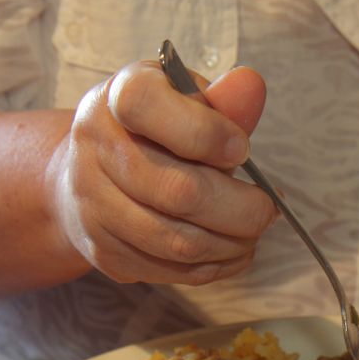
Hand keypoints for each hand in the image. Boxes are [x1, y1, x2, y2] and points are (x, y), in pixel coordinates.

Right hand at [46, 60, 276, 284]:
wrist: (90, 171)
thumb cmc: (154, 129)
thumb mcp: (185, 100)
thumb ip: (222, 101)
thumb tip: (251, 87)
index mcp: (117, 99)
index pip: (148, 108)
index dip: (205, 133)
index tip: (243, 148)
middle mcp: (95, 149)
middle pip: (178, 191)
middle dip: (240, 208)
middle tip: (268, 208)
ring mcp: (93, 206)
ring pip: (178, 243)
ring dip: (233, 243)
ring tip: (254, 230)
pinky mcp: (104, 253)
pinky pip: (172, 272)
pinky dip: (216, 266)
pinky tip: (234, 250)